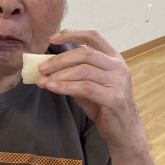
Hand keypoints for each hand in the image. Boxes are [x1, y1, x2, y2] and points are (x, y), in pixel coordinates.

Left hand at [35, 28, 141, 147]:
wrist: (123, 130)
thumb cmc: (103, 104)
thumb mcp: (88, 84)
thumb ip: (73, 72)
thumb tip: (46, 66)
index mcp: (113, 57)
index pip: (93, 36)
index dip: (72, 34)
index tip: (52, 38)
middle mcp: (118, 66)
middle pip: (85, 54)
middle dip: (60, 60)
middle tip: (41, 68)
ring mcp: (118, 82)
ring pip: (83, 70)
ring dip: (59, 75)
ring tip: (43, 81)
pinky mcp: (115, 98)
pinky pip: (85, 88)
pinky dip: (65, 86)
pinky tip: (52, 88)